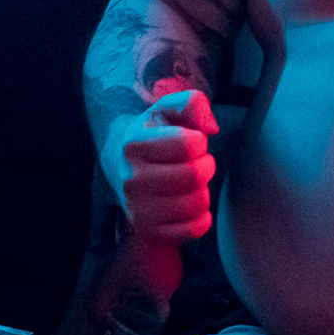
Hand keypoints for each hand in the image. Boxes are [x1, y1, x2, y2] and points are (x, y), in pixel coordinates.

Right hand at [106, 87, 218, 244]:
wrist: (122, 165)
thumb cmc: (154, 133)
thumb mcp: (169, 108)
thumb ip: (193, 103)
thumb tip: (210, 128)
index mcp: (135, 145)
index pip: (190, 144)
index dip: (200, 141)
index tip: (192, 142)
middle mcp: (132, 179)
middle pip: (194, 175)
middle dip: (206, 166)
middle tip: (198, 163)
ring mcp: (139, 209)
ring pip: (196, 202)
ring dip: (203, 191)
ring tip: (191, 184)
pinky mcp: (151, 232)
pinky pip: (195, 229)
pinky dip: (202, 218)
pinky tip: (191, 206)